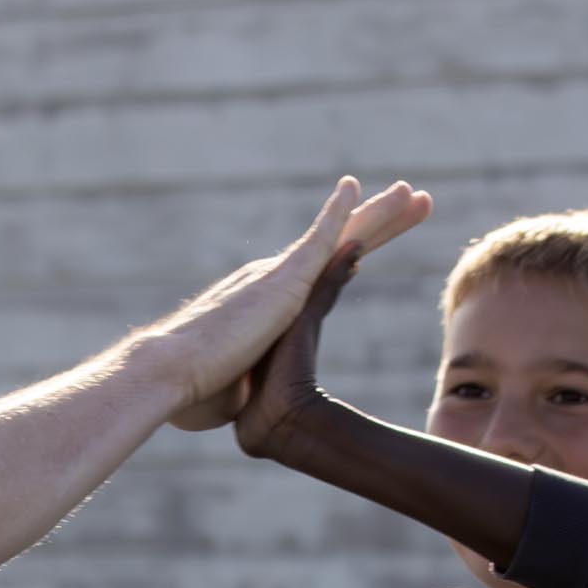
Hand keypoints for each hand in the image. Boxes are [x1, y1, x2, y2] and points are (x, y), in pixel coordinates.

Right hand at [143, 176, 430, 428]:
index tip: (373, 249)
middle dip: (380, 222)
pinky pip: (320, 236)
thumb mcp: (237, 383)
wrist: (172, 375)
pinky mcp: (282, 278)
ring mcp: (280, 275)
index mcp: (268, 305)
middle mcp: (275, 279)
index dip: (351, 257)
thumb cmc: (195, 390)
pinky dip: (337, 211)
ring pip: (342, 234)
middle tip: (414, 200)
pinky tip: (355, 187)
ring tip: (412, 193)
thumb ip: (246, 380)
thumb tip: (239, 400)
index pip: (322, 274)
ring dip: (379, 212)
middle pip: (341, 244)